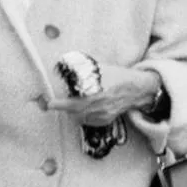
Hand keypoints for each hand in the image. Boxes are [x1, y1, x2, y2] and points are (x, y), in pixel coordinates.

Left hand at [46, 65, 160, 125]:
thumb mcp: (101, 68)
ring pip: (79, 117)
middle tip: (56, 102)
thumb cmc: (118, 76)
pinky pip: (88, 121)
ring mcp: (103, 114)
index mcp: (97, 90)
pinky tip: (85, 107)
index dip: (59, 103)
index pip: (73, 100)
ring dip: (72, 111)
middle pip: (73, 110)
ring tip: (73, 102)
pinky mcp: (106, 120)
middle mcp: (99, 104)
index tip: (49, 103)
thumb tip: (66, 66)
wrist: (137, 89)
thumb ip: (84, 70)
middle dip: (63, 106)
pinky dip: (82, 116)